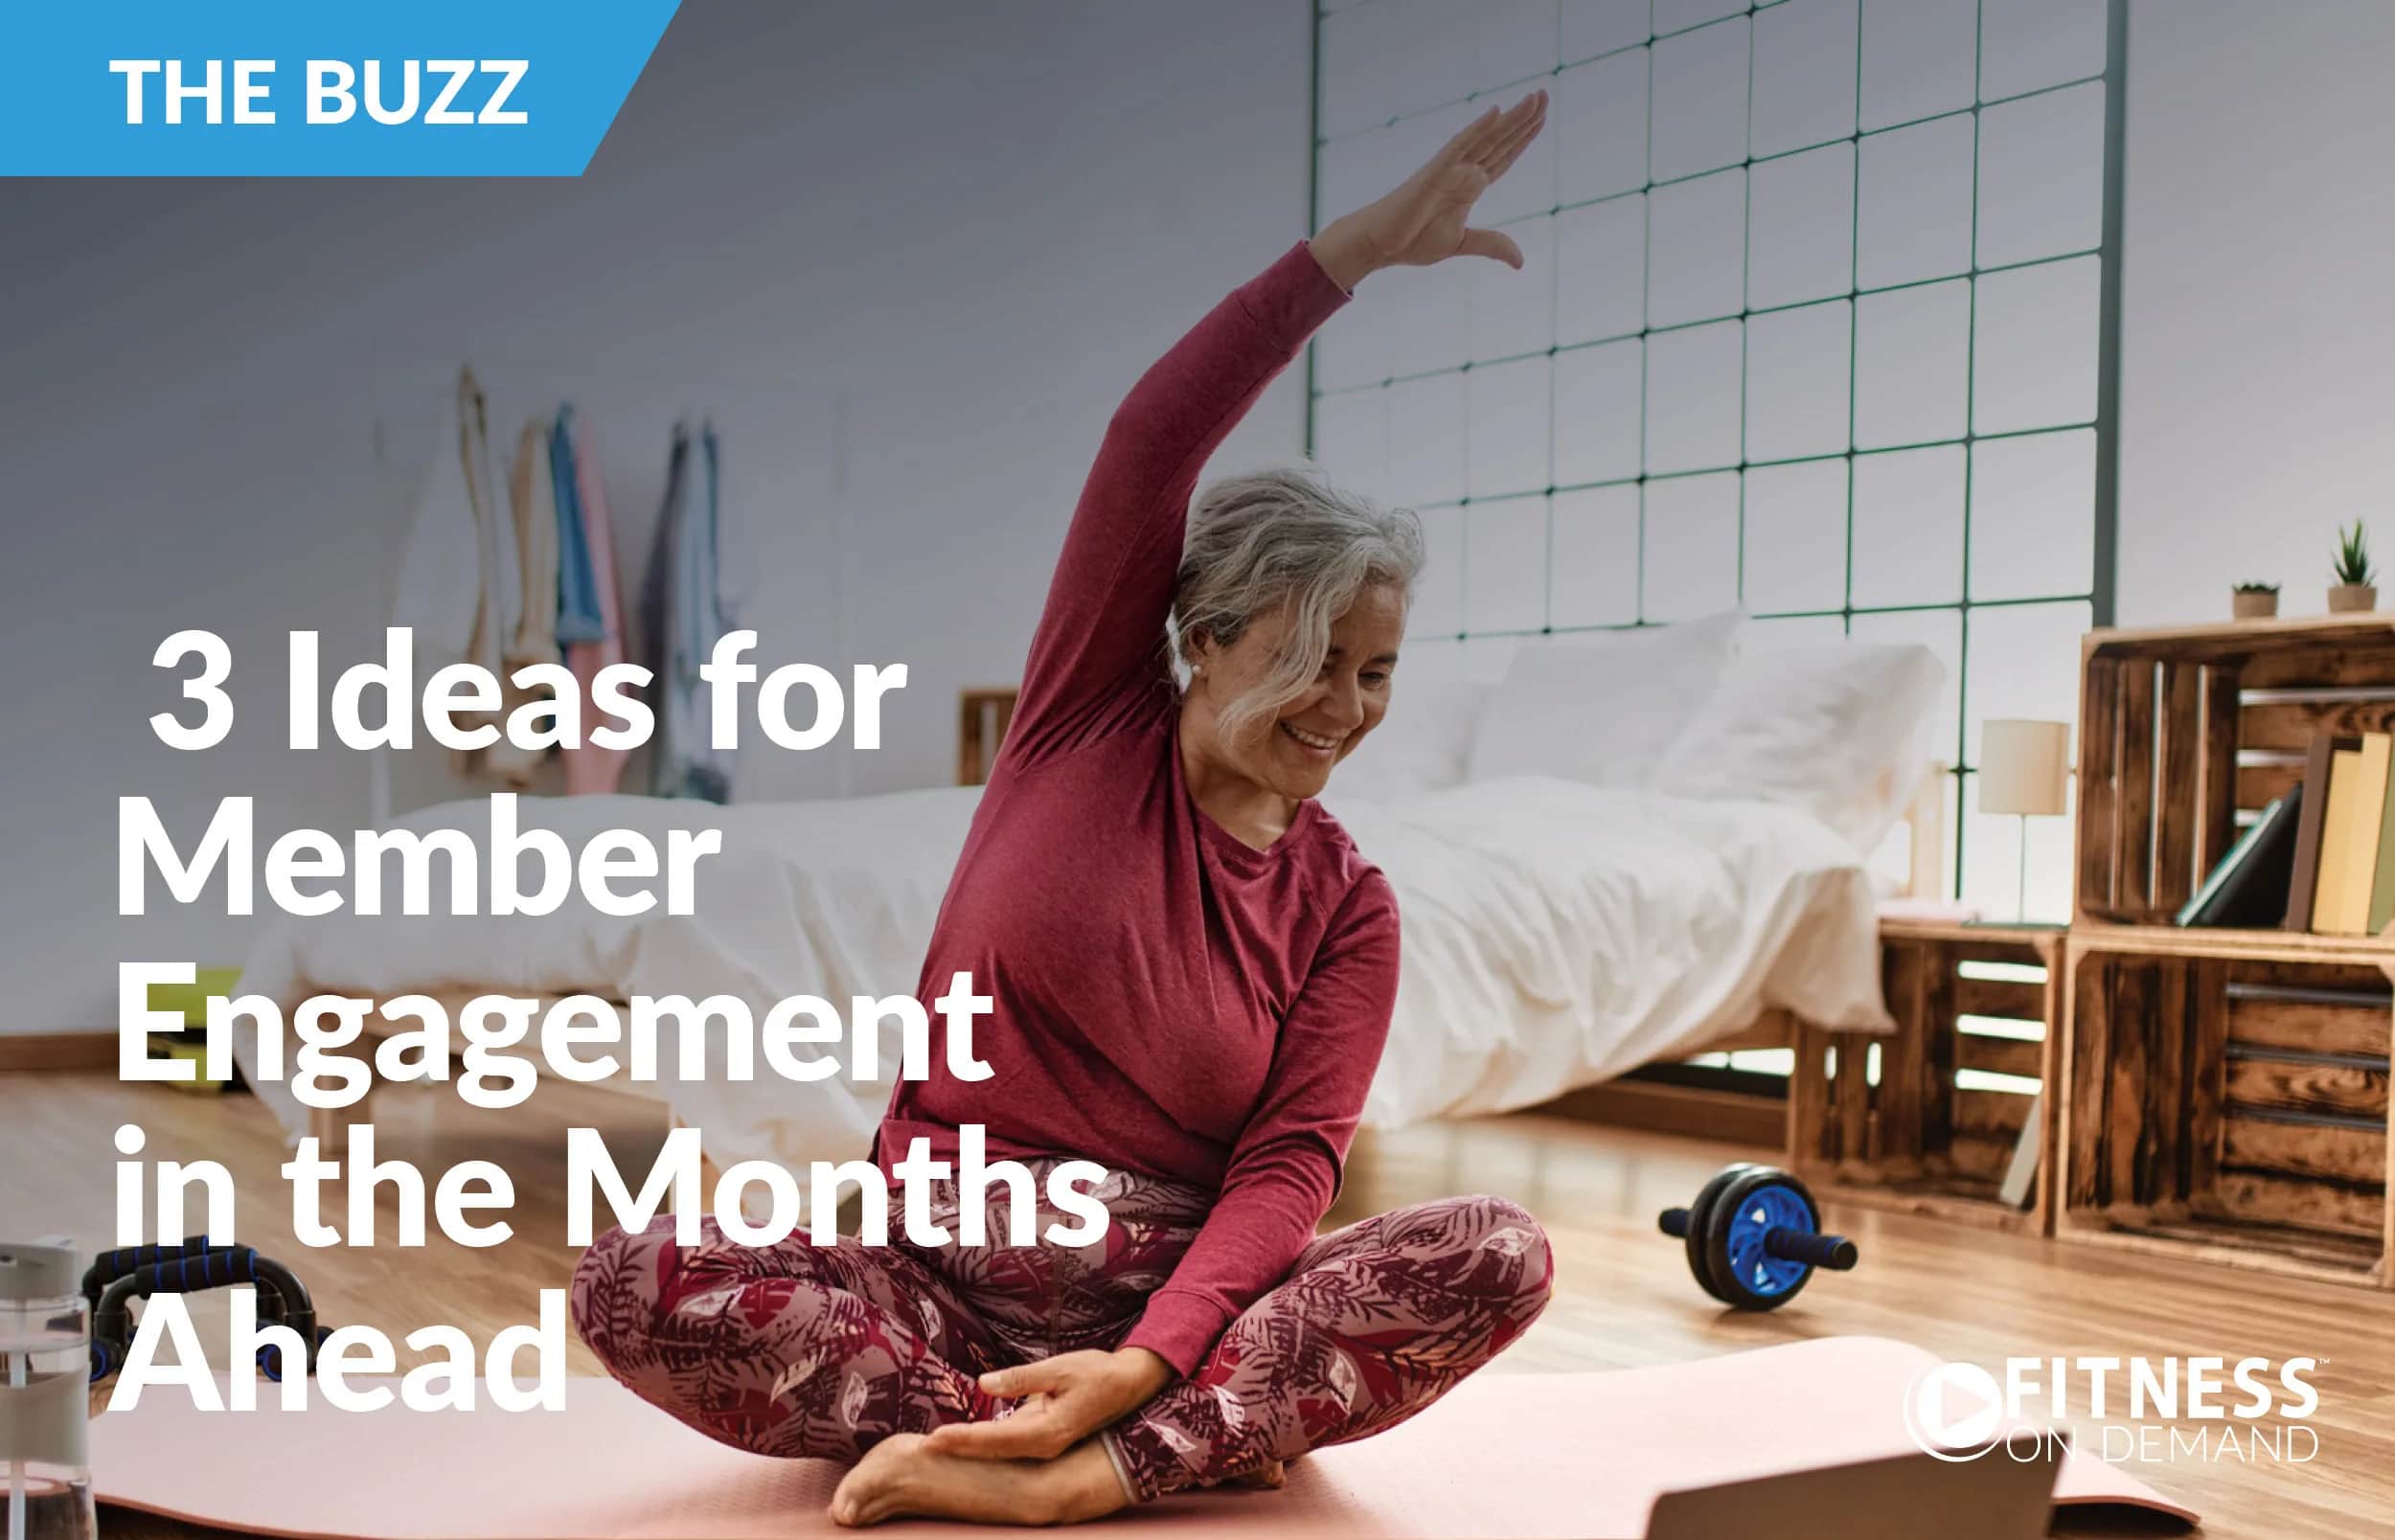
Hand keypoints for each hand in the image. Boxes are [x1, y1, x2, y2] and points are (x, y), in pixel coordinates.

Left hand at [926, 1348, 1175, 1460]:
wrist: (1130, 1383)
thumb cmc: (1098, 1373)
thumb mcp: (1060, 1369)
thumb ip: (1021, 1378)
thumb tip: (983, 1384)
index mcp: (1048, 1432)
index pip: (995, 1439)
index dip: (963, 1439)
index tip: (934, 1438)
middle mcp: (1044, 1444)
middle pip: (992, 1450)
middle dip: (958, 1448)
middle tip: (923, 1447)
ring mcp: (1045, 1442)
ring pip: (999, 1448)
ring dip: (970, 1445)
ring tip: (938, 1443)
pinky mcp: (1045, 1434)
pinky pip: (1009, 1442)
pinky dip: (986, 1439)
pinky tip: (967, 1436)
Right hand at [1308, 90, 1548, 289]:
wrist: (1378, 244)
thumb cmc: (1411, 240)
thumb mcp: (1461, 243)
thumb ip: (1491, 244)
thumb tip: (1520, 262)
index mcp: (1469, 187)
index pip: (1503, 157)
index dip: (1523, 138)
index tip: (1542, 118)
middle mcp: (1463, 172)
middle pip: (1500, 141)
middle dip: (1524, 119)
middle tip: (1544, 94)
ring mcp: (1449, 169)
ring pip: (1486, 138)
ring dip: (1510, 118)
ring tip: (1534, 97)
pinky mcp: (1434, 172)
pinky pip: (1459, 146)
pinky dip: (1477, 129)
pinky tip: (1496, 112)